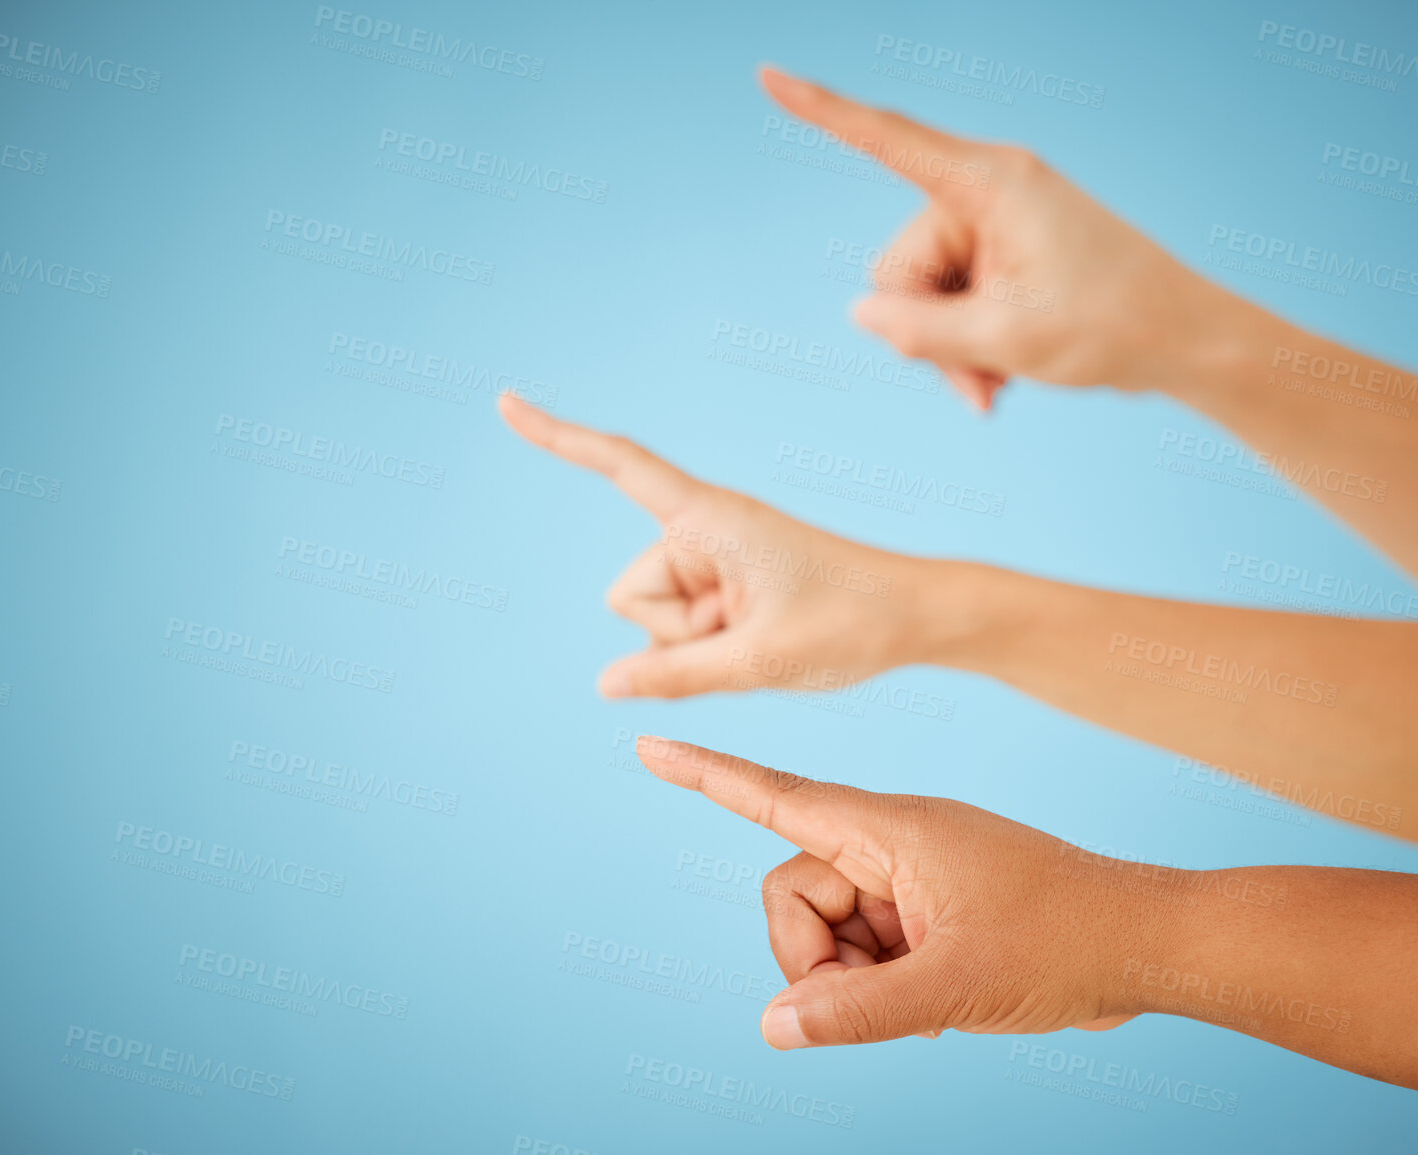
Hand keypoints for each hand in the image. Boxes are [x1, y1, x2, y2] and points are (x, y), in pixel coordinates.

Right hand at [499, 395, 922, 697]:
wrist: (914, 616)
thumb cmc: (849, 622)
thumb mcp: (759, 660)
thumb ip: (675, 674)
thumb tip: (606, 684)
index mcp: (709, 518)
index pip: (619, 466)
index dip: (558, 438)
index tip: (504, 403)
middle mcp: (702, 528)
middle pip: (632, 594)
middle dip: (676, 631)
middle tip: (752, 629)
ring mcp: (712, 557)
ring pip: (655, 619)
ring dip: (698, 641)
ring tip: (766, 631)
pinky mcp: (724, 581)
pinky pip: (683, 627)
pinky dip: (710, 643)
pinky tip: (763, 636)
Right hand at [636, 736, 1146, 1047]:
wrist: (1144, 946)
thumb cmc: (1064, 942)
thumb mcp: (955, 986)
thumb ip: (856, 1011)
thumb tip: (773, 1026)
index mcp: (891, 830)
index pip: (778, 795)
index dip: (708, 776)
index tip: (649, 744)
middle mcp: (892, 844)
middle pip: (793, 892)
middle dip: (814, 958)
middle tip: (876, 998)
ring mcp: (910, 877)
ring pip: (828, 928)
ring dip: (854, 978)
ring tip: (925, 1000)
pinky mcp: (929, 910)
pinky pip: (866, 946)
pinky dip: (882, 983)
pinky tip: (935, 1003)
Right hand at [761, 68, 1215, 409]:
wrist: (1182, 339)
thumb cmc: (1109, 326)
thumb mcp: (1003, 340)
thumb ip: (919, 331)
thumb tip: (862, 313)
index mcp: (990, 183)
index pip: (887, 141)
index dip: (821, 111)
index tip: (768, 76)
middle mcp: (987, 191)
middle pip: (900, 263)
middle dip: (925, 332)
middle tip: (974, 385)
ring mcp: (996, 224)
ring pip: (923, 294)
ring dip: (949, 349)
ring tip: (995, 387)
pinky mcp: (1005, 253)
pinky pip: (953, 300)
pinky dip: (967, 343)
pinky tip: (999, 379)